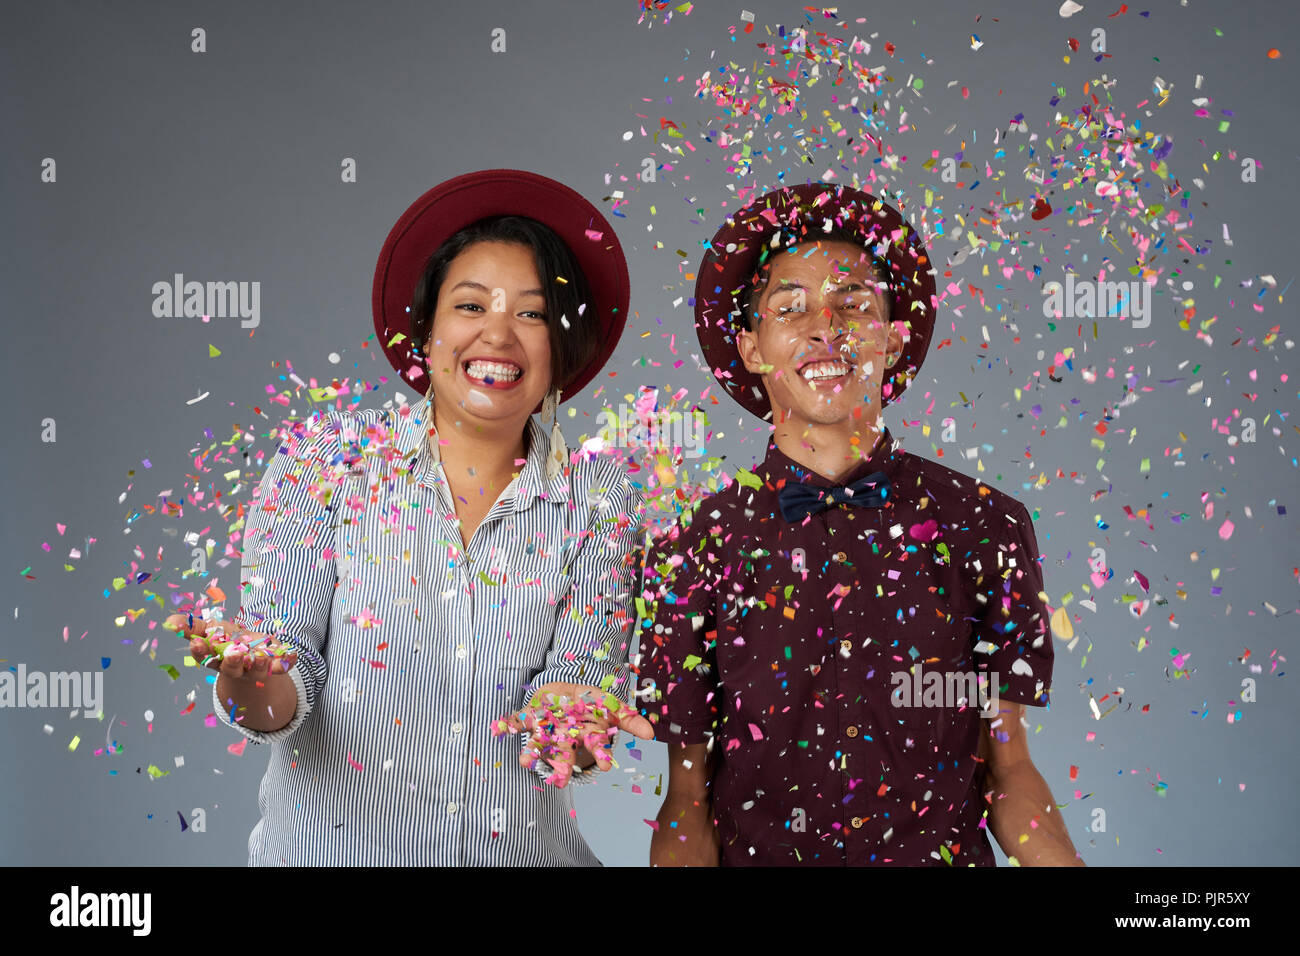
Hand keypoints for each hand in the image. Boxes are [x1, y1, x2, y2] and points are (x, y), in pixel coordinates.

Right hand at [164, 613, 299, 732]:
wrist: (252, 653)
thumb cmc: (227, 640)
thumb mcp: (211, 631)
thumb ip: (193, 627)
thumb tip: (170, 622)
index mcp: (216, 658)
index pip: (205, 657)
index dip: (200, 651)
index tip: (196, 642)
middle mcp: (236, 667)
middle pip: (232, 668)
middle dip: (232, 662)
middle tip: (233, 653)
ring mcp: (256, 668)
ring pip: (257, 670)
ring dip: (259, 663)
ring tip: (260, 655)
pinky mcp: (275, 665)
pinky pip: (282, 666)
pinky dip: (288, 661)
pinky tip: (293, 655)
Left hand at [492, 681, 653, 788]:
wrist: (563, 695)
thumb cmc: (588, 705)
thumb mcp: (611, 707)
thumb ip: (629, 719)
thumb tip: (650, 734)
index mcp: (587, 730)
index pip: (596, 744)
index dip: (601, 753)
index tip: (605, 766)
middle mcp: (566, 733)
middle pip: (565, 750)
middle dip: (562, 765)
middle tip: (559, 782)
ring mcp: (547, 725)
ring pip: (539, 742)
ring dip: (531, 753)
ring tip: (525, 763)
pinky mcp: (530, 716)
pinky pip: (517, 721)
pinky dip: (507, 725)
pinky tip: (499, 728)